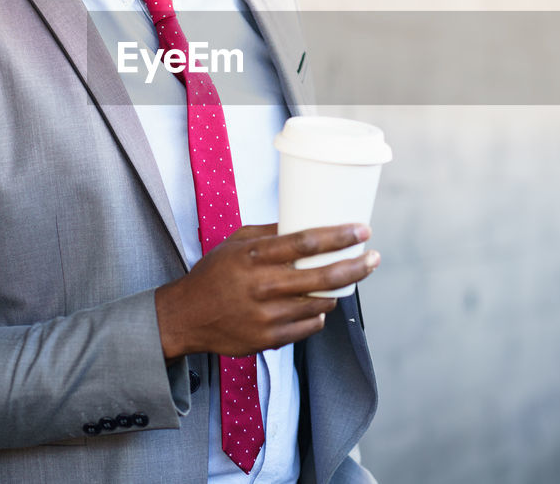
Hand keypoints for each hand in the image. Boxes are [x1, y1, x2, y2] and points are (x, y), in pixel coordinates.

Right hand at [154, 223, 379, 358]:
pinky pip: (309, 326)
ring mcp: (267, 316)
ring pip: (321, 303)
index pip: (306, 242)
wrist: (186, 316)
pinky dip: (318, 314)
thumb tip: (305, 219)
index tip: (363, 230)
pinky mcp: (268, 339)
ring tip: (341, 281)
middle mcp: (263, 286)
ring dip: (336, 291)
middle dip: (356, 265)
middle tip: (373, 257)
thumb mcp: (235, 243)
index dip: (340, 236)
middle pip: (323, 275)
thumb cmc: (213, 274)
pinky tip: (318, 305)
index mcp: (255, 256)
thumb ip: (269, 232)